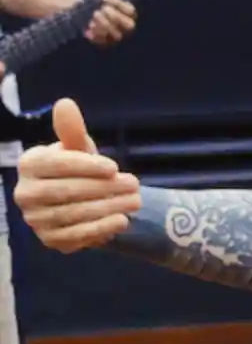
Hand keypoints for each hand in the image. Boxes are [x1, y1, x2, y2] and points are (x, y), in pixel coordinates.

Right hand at [15, 98, 141, 252]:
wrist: (82, 200)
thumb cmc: (80, 168)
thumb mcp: (79, 149)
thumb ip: (72, 130)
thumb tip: (65, 103)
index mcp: (29, 164)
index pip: (57, 165)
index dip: (87, 166)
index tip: (115, 167)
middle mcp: (24, 193)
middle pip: (66, 191)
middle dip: (104, 188)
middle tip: (135, 185)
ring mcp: (35, 219)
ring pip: (73, 214)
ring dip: (108, 208)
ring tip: (136, 201)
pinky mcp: (50, 240)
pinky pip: (76, 235)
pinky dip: (101, 229)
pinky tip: (122, 221)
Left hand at [83, 0, 137, 46]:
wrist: (86, 16)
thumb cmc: (97, 4)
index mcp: (129, 14)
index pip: (130, 10)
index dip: (118, 3)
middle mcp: (126, 27)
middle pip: (129, 25)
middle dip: (115, 16)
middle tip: (101, 9)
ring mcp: (117, 36)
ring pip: (117, 35)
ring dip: (105, 24)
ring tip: (94, 15)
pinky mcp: (105, 42)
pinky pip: (103, 41)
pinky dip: (95, 34)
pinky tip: (88, 26)